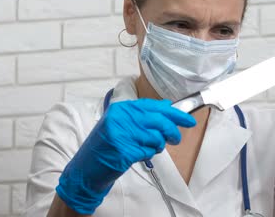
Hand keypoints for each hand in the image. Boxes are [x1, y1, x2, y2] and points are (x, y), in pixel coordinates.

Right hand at [56, 98, 195, 213]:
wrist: (86, 169)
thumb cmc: (106, 146)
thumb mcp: (121, 124)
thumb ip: (142, 114)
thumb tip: (167, 106)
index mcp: (121, 108)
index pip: (154, 107)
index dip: (174, 113)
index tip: (188, 120)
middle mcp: (121, 118)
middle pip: (159, 121)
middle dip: (173, 131)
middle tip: (176, 138)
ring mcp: (122, 134)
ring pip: (156, 138)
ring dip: (157, 146)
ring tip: (149, 148)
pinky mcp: (124, 151)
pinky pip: (148, 152)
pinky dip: (147, 155)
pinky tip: (137, 155)